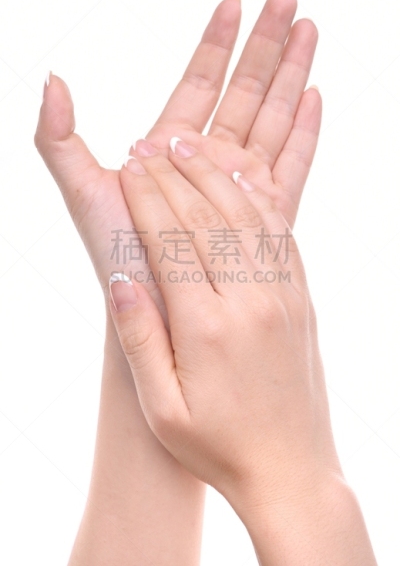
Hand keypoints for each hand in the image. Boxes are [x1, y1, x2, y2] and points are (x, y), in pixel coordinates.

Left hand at [34, 0, 319, 306]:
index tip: (233, 3)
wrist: (157, 312)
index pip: (198, 81)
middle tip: (288, 0)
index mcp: (170, 148)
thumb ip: (59, 138)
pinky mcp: (265, 213)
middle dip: (266, 45)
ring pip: (273, 118)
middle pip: (244, 90)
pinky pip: (291, 164)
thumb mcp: (82, 192)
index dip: (216, 42)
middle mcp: (208, 161)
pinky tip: (314, 99)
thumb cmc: (119, 257)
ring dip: (291, 75)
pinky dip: (304, 131)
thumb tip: (53, 82)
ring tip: (310, 34)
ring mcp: (239, 185)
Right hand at [110, 140, 376, 564]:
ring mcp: (283, 298)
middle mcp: (250, 302)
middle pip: (207, 217)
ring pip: (246, 217)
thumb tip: (122, 278)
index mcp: (208, 327)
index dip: (147, 199)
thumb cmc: (219, 446)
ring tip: (189, 146)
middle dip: (174, 174)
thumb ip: (140, 338)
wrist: (292, 471)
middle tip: (150, 143)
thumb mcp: (162, 407)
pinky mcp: (302, 300)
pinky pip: (281, 236)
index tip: (129, 167)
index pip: (172, 242)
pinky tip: (241, 179)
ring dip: (215, 176)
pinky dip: (257, 200)